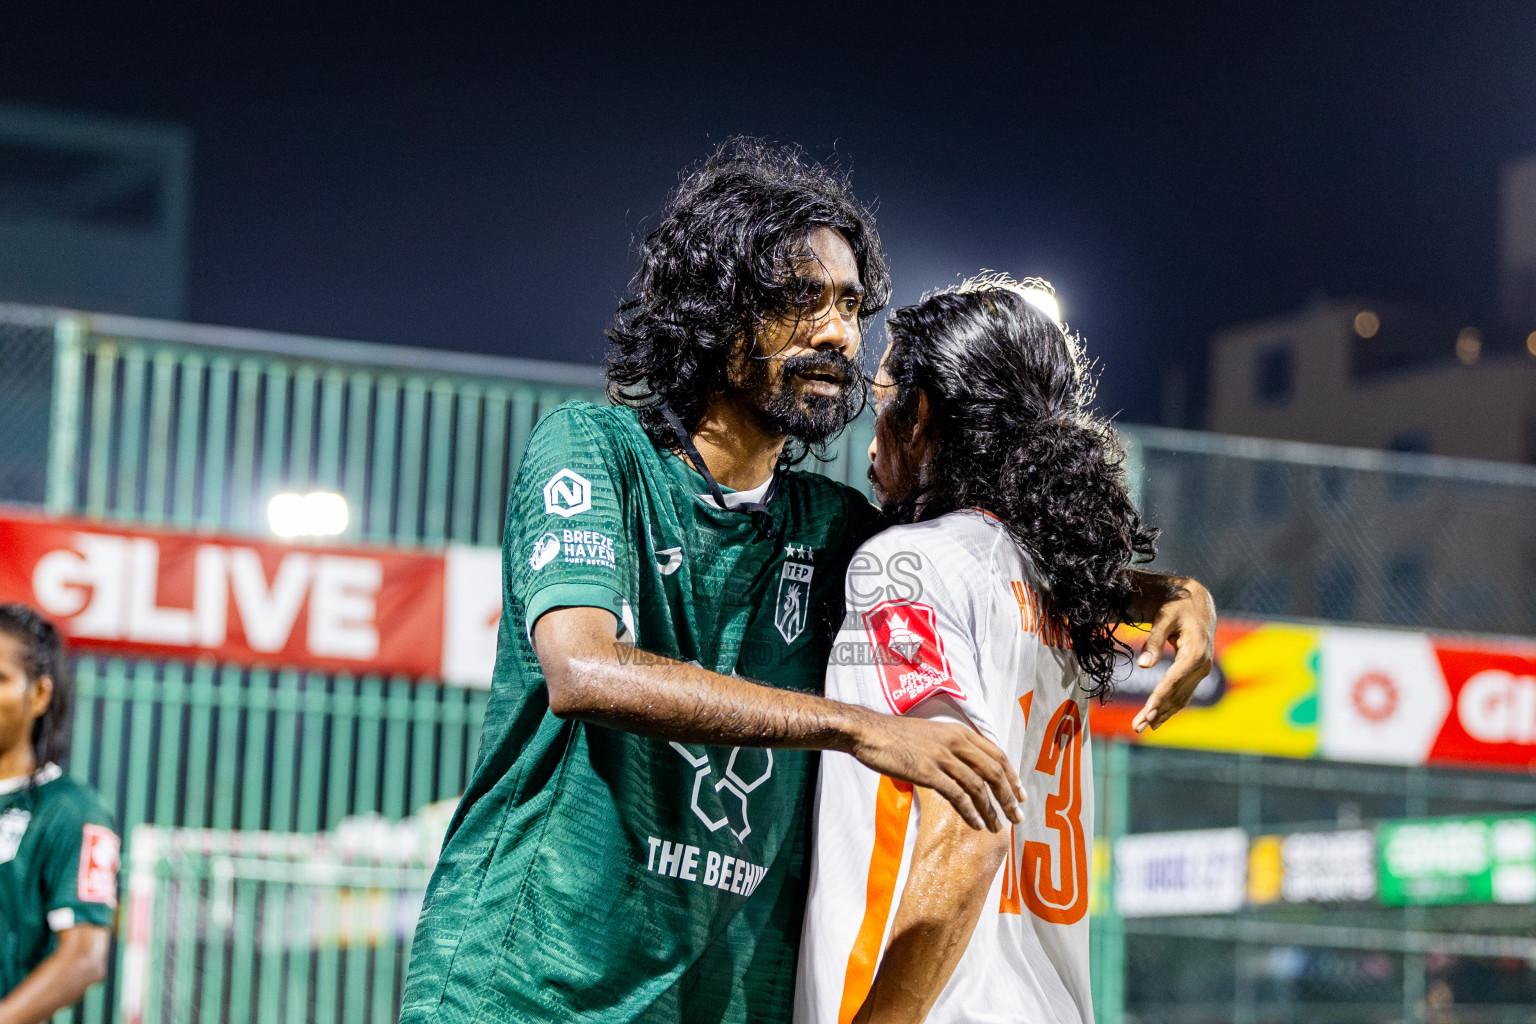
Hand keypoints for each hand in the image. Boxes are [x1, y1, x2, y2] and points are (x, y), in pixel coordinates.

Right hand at [846, 710, 1023, 830]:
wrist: (869, 732)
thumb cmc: (896, 735)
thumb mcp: (932, 734)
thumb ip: (951, 747)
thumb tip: (967, 766)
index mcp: (959, 731)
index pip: (996, 754)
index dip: (1012, 776)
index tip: (1020, 794)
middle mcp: (955, 742)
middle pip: (993, 772)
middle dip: (1008, 797)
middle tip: (1017, 816)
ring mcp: (942, 757)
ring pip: (978, 786)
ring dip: (992, 809)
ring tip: (997, 827)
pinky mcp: (927, 772)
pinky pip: (957, 795)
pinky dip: (970, 812)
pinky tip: (976, 824)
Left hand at [1130, 576, 1216, 732]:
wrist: (1198, 603)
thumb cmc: (1178, 606)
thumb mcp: (1164, 617)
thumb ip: (1154, 640)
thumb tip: (1142, 665)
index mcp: (1196, 652)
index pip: (1174, 681)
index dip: (1159, 698)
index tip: (1146, 714)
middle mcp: (1202, 665)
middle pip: (1176, 694)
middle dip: (1157, 711)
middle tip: (1137, 727)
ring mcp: (1201, 671)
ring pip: (1180, 698)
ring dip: (1162, 714)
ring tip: (1142, 727)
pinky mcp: (1197, 673)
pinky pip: (1183, 694)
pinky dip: (1170, 707)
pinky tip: (1157, 718)